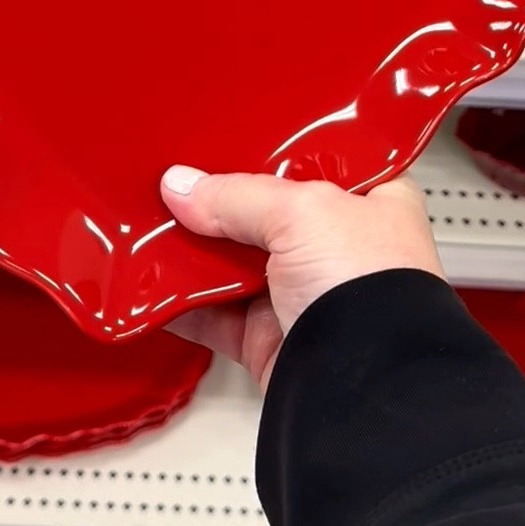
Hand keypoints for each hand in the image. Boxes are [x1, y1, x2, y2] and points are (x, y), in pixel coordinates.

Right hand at [160, 166, 444, 390]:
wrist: (366, 390)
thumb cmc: (374, 292)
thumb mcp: (306, 213)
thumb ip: (239, 195)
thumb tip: (184, 188)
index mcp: (372, 201)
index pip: (319, 159)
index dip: (273, 147)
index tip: (226, 134)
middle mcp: (339, 247)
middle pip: (266, 211)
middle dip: (220, 201)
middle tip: (176, 179)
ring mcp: (304, 294)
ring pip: (234, 263)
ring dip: (193, 250)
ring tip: (150, 224)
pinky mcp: (271, 339)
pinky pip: (213, 314)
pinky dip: (181, 302)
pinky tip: (150, 282)